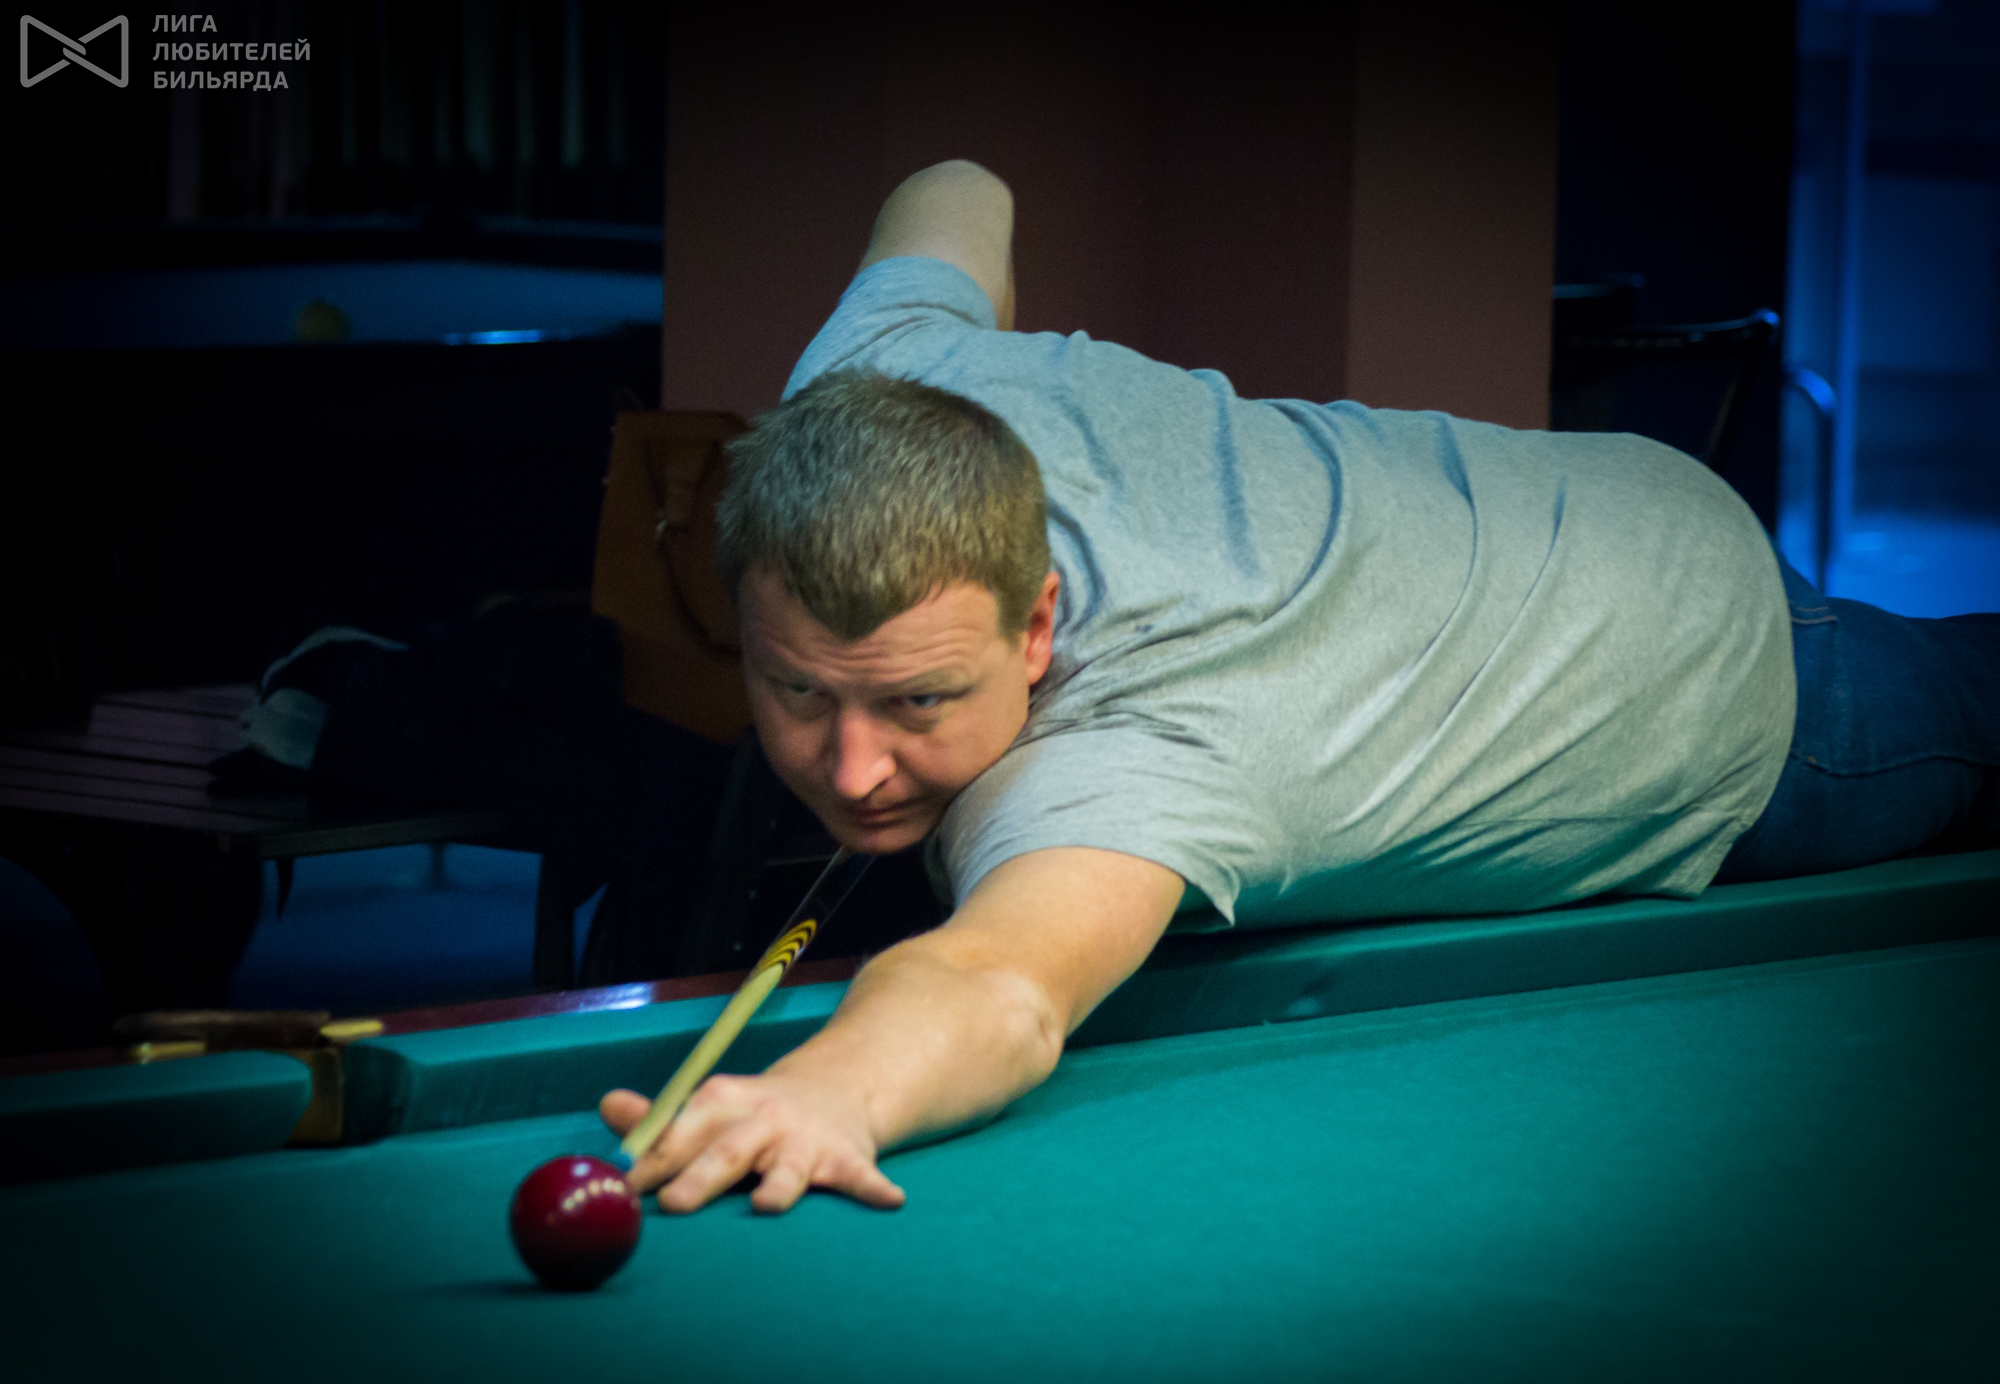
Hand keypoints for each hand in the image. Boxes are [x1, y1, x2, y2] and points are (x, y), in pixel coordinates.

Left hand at [599, 1072, 906, 1214]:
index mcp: (723, 1103)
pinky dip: (874, 1188)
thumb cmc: (753, 1115)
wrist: (834, 1090)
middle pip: (728, 1150)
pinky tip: (889, 1200)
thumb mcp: (709, 1110)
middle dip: (701, 1176)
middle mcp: (764, 1118)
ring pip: (789, 1166)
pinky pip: (860, 1177)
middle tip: (675, 1205)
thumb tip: (607, 1106)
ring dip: (780, 1185)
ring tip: (768, 1205)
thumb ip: (660, 1121)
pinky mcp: (846, 1157)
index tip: (629, 1189)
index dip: (654, 1161)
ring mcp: (806, 1139)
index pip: (683, 1132)